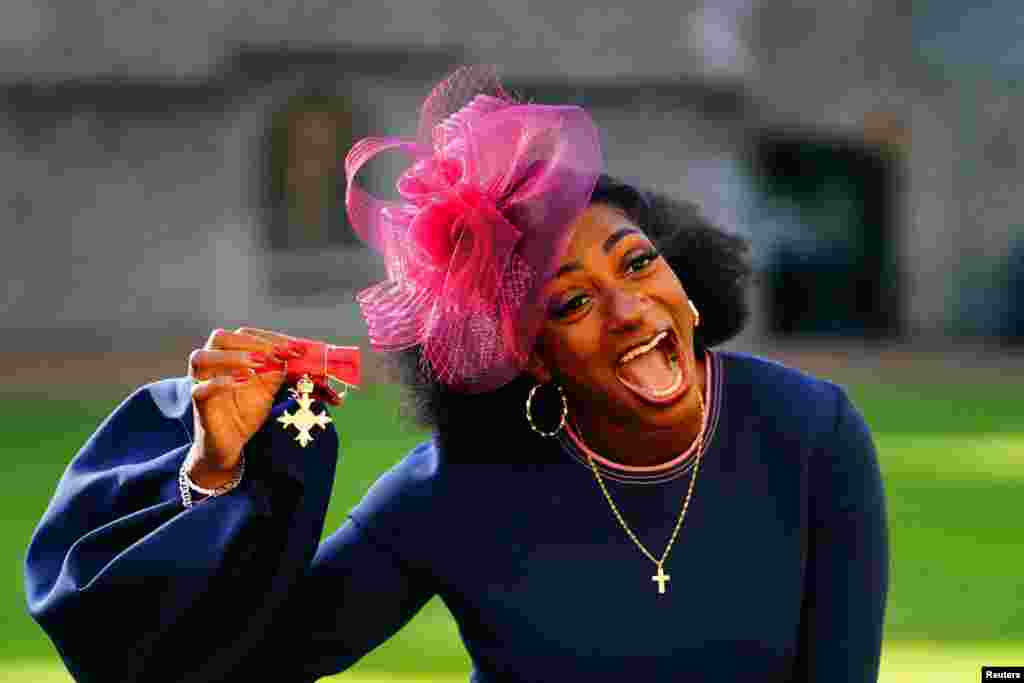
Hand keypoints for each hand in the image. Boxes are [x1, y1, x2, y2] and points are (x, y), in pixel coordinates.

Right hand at [186, 327, 302, 489]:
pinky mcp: (198, 404)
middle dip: (252, 343)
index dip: (270, 338)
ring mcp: (200, 382)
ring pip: (202, 358)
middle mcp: (210, 364)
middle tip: (277, 354)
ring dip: (233, 357)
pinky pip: (199, 389)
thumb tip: (294, 355)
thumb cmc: (246, 411)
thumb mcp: (267, 388)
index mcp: (227, 355)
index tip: (295, 348)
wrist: (231, 444)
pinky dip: (219, 383)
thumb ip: (277, 371)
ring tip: (259, 364)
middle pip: (220, 338)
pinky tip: (242, 382)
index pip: (244, 334)